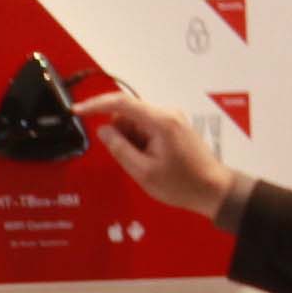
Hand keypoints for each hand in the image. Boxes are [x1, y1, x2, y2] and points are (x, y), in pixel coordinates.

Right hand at [73, 84, 249, 227]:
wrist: (215, 190)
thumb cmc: (181, 184)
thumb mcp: (144, 172)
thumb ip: (120, 149)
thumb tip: (103, 130)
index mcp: (160, 121)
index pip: (121, 103)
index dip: (95, 105)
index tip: (76, 111)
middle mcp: (167, 113)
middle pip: (128, 113)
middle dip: (120, 134)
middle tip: (131, 162)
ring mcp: (172, 119)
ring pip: (136, 122)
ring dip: (131, 141)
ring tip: (145, 165)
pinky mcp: (174, 126)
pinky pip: (146, 128)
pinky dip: (140, 142)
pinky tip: (151, 161)